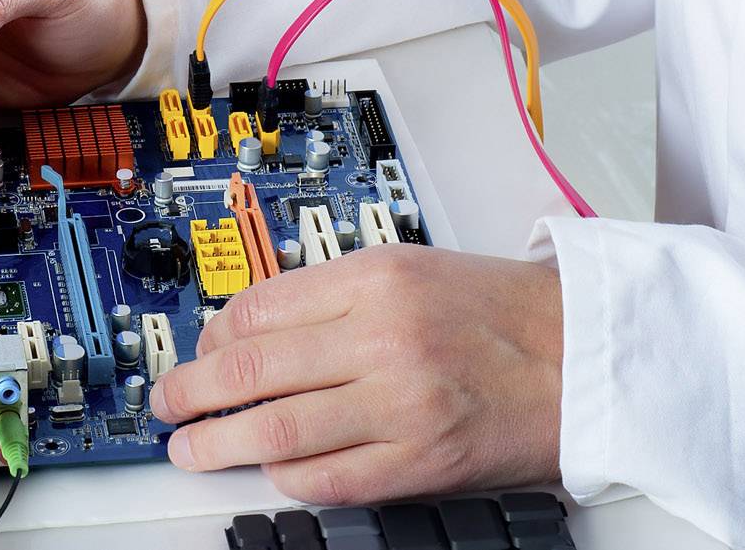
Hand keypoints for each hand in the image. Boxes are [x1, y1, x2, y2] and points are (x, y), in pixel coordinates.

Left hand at [150, 244, 563, 504]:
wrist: (578, 354)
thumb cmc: (499, 312)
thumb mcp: (410, 267)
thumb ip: (333, 293)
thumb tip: (252, 327)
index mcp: (374, 278)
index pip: (258, 308)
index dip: (210, 336)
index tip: (195, 352)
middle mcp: (382, 336)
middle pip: (252, 368)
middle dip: (191, 391)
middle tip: (167, 403)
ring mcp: (399, 404)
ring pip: (276, 429)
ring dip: (218, 443)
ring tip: (190, 448)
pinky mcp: (419, 461)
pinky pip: (327, 477)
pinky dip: (286, 478)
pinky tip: (268, 472)